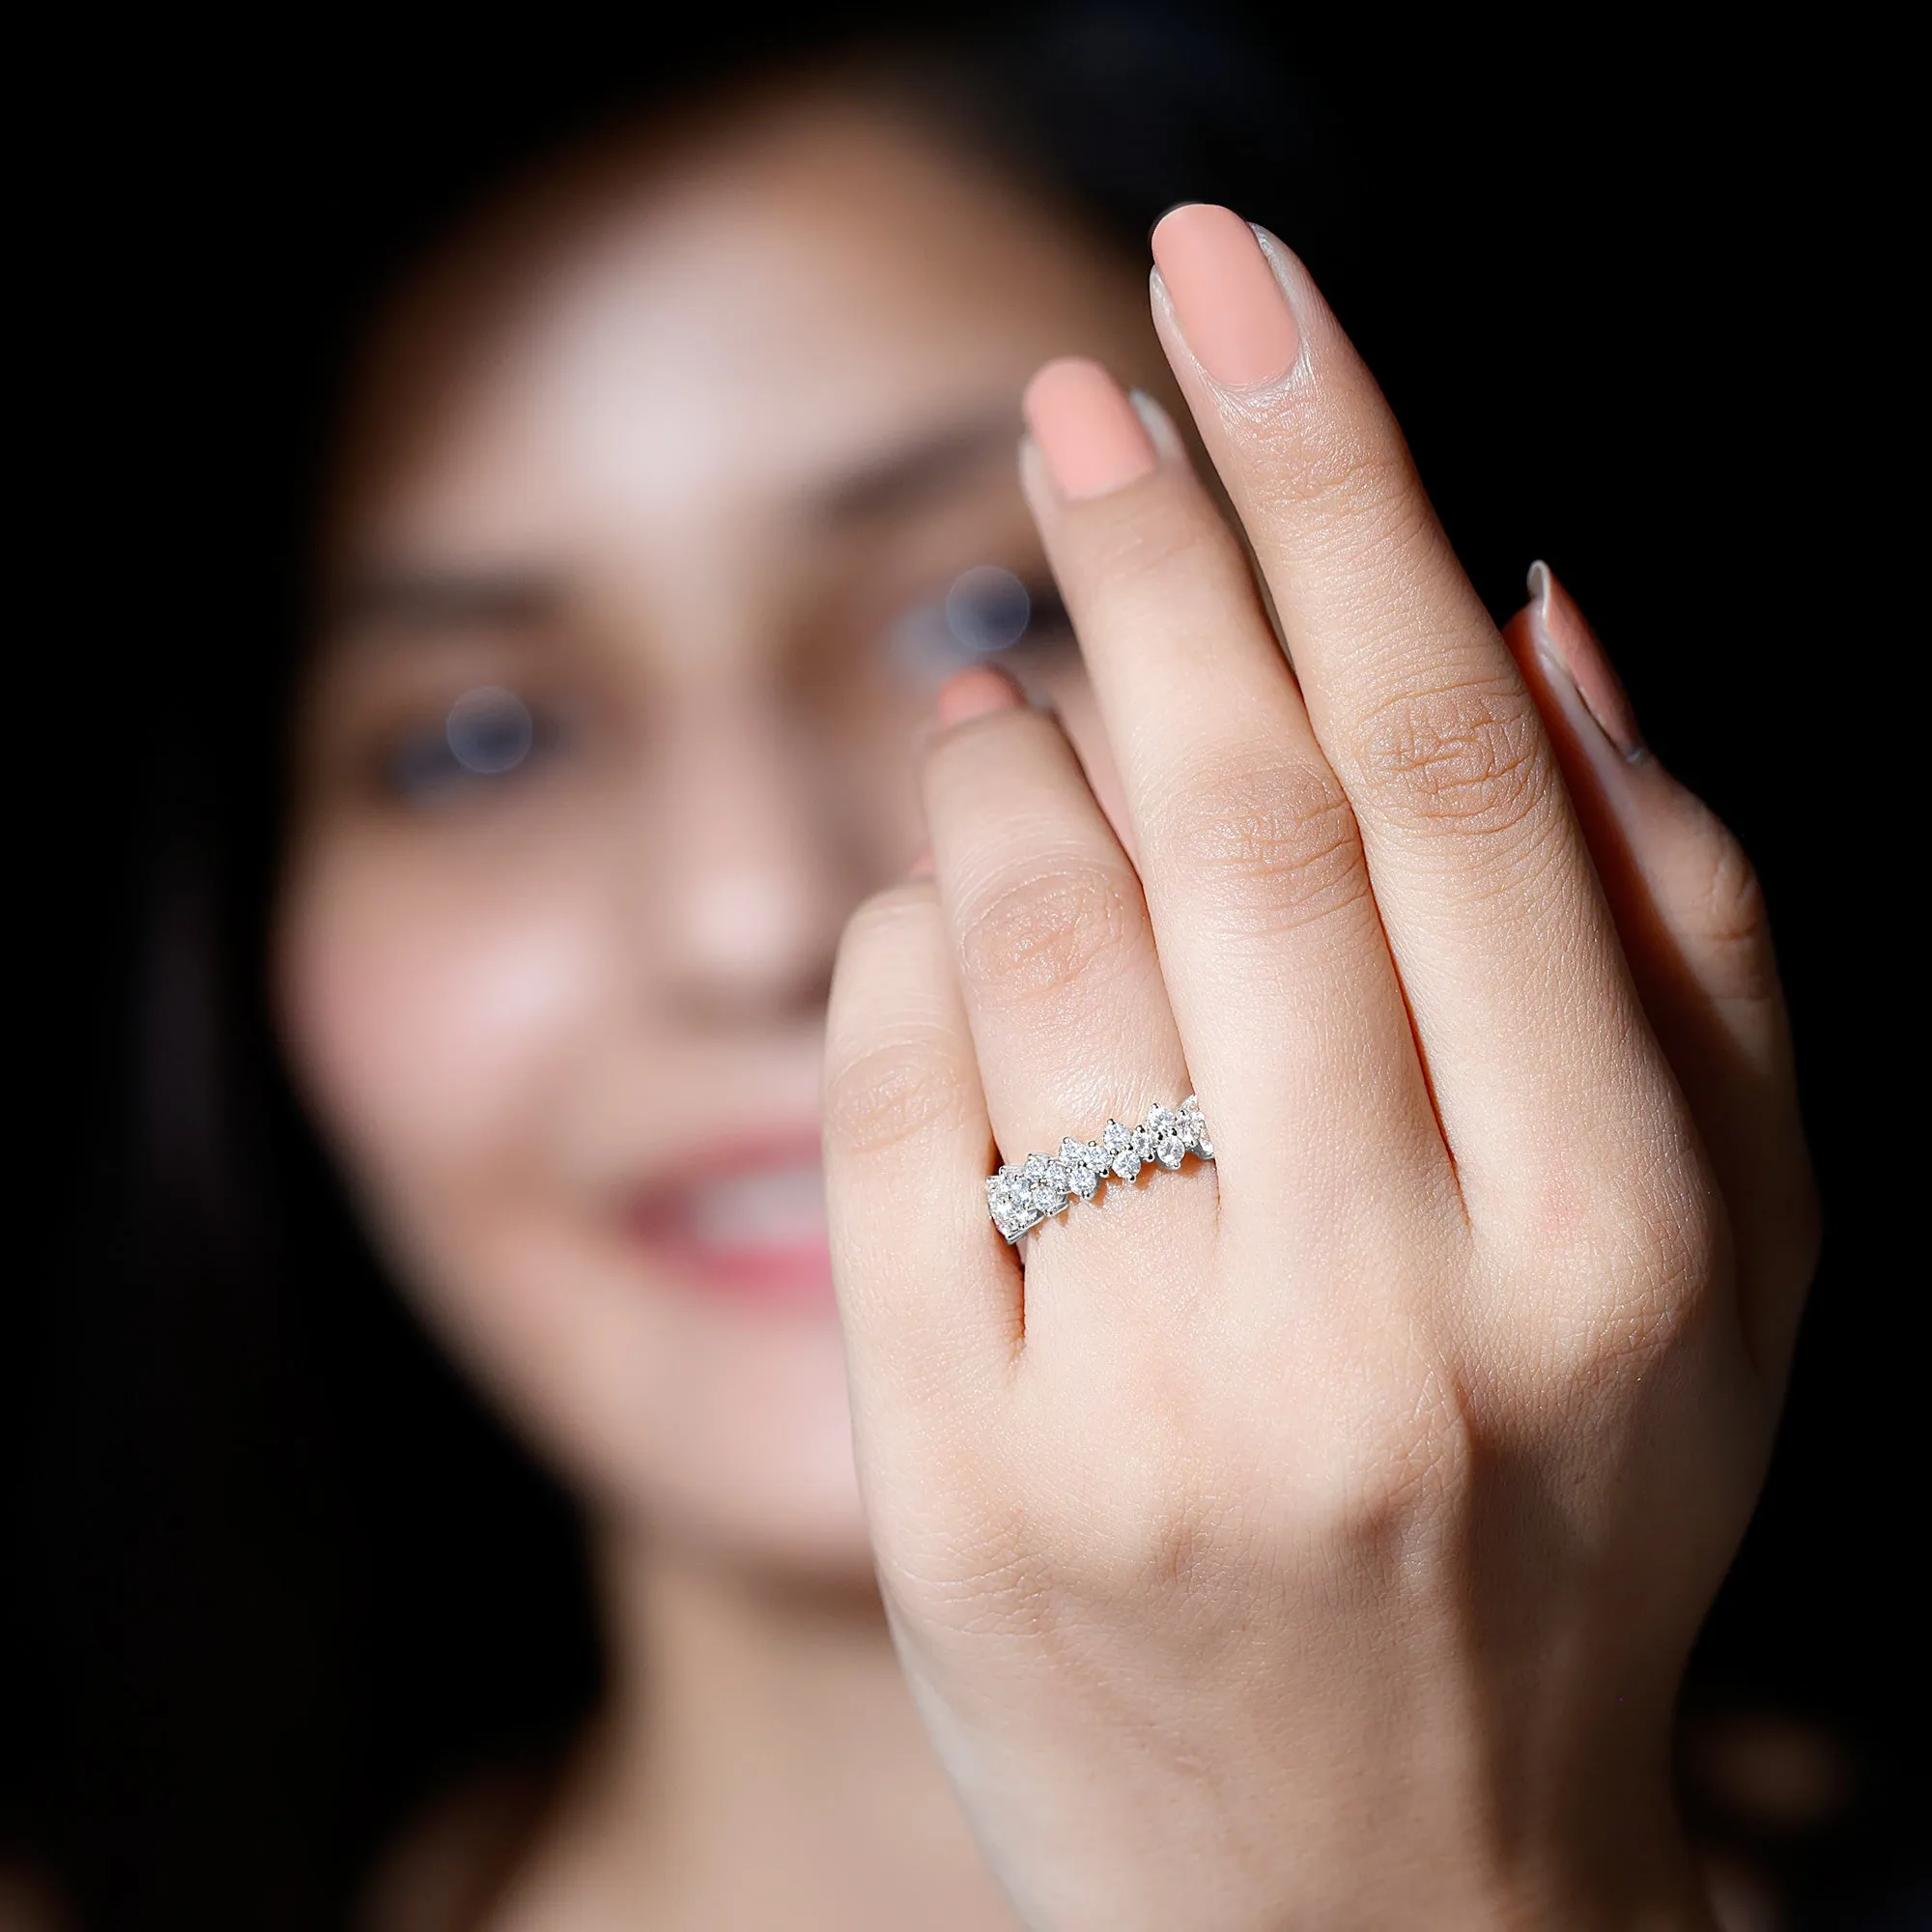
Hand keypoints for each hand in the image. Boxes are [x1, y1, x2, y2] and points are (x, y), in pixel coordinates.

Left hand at [823, 205, 1814, 1930]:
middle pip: (1240, 822)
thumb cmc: (1564, 1523)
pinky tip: (933, 901)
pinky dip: (898, 959)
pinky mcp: (970, 1493)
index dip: (1340, 496)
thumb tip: (1536, 607)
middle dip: (1150, 553)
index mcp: (1616, 1233)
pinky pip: (894, 1129)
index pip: (1456, 774)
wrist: (1376, 1889)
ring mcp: (1161, 1414)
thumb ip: (1681, 923)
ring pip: (1037, 959)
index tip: (1242, 292)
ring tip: (1001, 676)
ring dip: (1003, 761)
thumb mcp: (1730, 1256)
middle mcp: (1396, 1315)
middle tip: (1080, 391)